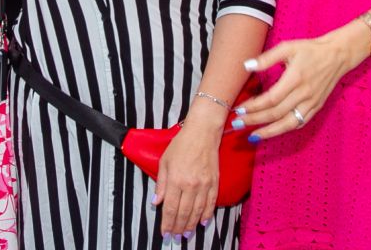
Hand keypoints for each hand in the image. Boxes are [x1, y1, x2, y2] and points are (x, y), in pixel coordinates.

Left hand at [155, 100, 220, 240]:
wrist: (202, 132)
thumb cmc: (181, 144)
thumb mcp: (164, 161)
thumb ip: (160, 184)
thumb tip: (156, 202)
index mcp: (175, 179)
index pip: (170, 208)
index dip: (167, 223)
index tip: (165, 233)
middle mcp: (190, 184)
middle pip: (183, 213)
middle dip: (178, 228)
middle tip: (175, 238)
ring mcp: (204, 184)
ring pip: (197, 211)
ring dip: (191, 225)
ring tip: (186, 234)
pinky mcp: (214, 182)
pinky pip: (210, 203)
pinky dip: (206, 215)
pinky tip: (202, 222)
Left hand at [236, 20, 370, 139]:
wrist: (337, 55)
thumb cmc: (310, 49)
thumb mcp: (287, 47)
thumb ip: (266, 58)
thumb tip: (246, 66)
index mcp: (295, 78)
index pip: (271, 99)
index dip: (254, 107)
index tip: (239, 109)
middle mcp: (304, 93)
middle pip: (276, 113)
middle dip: (255, 120)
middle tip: (238, 123)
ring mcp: (312, 103)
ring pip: (288, 123)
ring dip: (269, 131)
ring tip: (252, 136)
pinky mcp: (317, 107)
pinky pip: (300, 123)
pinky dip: (285, 129)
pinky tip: (273, 131)